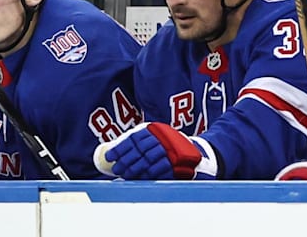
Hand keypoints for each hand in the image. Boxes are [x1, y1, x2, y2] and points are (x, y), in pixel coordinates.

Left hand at [94, 122, 213, 179]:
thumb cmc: (170, 148)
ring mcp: (171, 150)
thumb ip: (140, 143)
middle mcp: (163, 138)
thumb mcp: (156, 139)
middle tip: (116, 169)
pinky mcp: (177, 163)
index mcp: (156, 130)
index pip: (134, 138)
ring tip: (125, 175)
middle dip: (125, 160)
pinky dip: (148, 175)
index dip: (120, 147)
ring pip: (148, 160)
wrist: (197, 153)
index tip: (110, 156)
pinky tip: (140, 178)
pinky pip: (159, 170)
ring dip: (134, 169)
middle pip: (139, 149)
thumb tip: (115, 152)